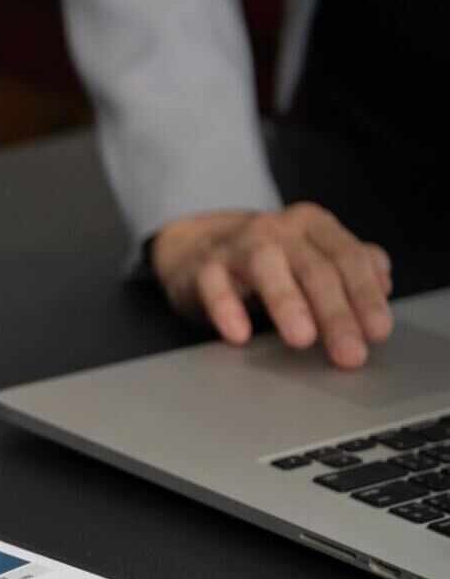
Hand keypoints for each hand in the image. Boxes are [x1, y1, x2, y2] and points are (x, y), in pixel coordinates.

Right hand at [151, 203, 392, 368]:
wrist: (195, 246)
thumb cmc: (267, 258)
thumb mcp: (313, 254)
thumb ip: (352, 266)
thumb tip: (384, 285)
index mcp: (313, 225)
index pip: (348, 258)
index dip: (366, 296)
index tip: (378, 332)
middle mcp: (277, 229)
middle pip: (314, 269)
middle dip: (336, 314)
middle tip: (350, 353)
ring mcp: (237, 245)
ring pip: (267, 268)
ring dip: (288, 304)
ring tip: (303, 339)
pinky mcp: (202, 266)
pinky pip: (214, 286)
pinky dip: (226, 309)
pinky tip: (239, 334)